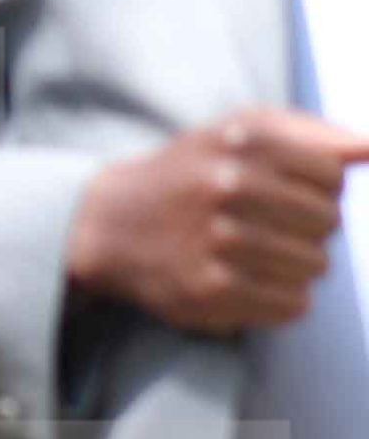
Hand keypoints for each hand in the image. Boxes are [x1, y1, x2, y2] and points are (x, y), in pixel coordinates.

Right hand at [67, 109, 366, 333]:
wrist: (107, 224)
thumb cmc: (188, 174)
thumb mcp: (235, 132)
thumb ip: (308, 133)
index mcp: (239, 143)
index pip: (330, 176)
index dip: (317, 188)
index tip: (284, 192)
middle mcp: (228, 188)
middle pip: (327, 223)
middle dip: (307, 228)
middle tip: (268, 227)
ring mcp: (218, 242)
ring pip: (315, 267)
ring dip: (295, 265)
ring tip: (256, 255)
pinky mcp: (210, 291)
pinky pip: (293, 305)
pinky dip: (280, 298)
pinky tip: (250, 282)